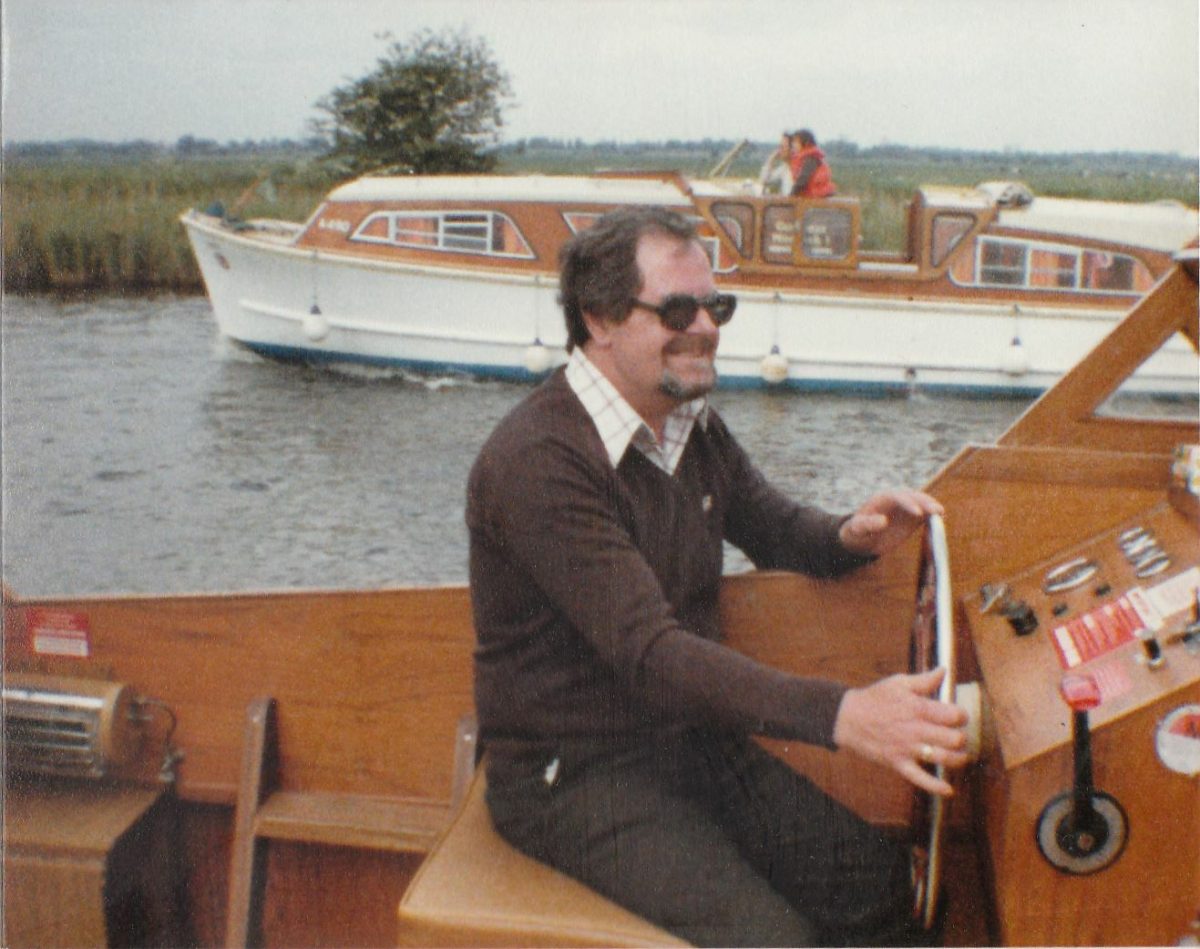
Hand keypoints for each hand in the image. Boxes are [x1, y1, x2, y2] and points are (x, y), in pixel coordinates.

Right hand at [832, 668, 967, 795]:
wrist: (847, 718)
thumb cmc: (874, 698)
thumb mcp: (898, 683)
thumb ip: (924, 680)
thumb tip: (943, 671)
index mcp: (918, 707)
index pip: (954, 715)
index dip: (962, 716)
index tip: (960, 717)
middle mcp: (916, 729)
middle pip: (953, 739)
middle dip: (961, 738)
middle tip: (959, 736)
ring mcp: (907, 748)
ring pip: (943, 759)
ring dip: (958, 759)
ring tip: (960, 756)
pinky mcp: (898, 764)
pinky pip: (920, 779)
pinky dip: (936, 787)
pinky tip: (948, 790)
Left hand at [838, 489, 942, 555]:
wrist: (862, 539)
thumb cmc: (856, 532)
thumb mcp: (857, 529)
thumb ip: (868, 524)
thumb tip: (883, 521)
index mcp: (883, 498)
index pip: (898, 497)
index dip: (909, 503)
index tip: (918, 513)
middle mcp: (897, 500)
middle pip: (914, 497)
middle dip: (925, 502)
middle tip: (937, 511)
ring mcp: (906, 508)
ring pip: (922, 504)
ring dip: (932, 508)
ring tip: (941, 514)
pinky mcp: (913, 519)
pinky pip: (925, 516)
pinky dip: (932, 518)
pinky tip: (940, 522)